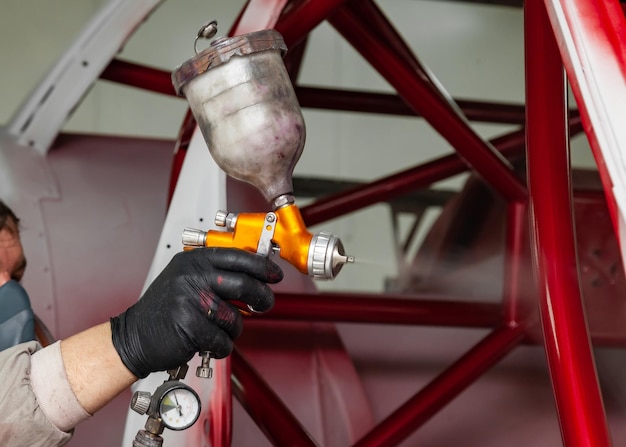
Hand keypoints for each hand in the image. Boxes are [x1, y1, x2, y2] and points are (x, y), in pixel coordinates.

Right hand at [110, 247, 282, 377]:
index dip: (262, 266)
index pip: (237, 256)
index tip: (275, 274)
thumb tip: (257, 275)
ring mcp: (190, 301)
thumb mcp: (186, 278)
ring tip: (217, 329)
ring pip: (235, 318)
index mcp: (194, 261)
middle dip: (261, 297)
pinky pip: (223, 339)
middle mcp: (192, 277)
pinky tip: (206, 342)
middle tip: (264, 304)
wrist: (134, 335)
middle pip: (244, 284)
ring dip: (232, 329)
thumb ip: (216, 272)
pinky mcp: (189, 327)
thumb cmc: (165, 308)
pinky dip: (220, 346)